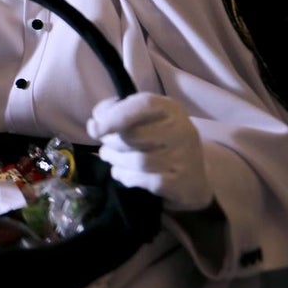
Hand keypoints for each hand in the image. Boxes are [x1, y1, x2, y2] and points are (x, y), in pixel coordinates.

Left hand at [87, 93, 211, 211]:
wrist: (193, 178)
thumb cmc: (160, 143)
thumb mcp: (146, 120)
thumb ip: (119, 114)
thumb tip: (94, 123)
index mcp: (170, 109)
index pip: (142, 105)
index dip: (115, 116)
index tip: (94, 127)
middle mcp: (181, 130)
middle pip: (133, 135)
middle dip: (110, 142)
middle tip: (106, 146)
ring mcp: (182, 158)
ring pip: (136, 160)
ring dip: (115, 160)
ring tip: (110, 158)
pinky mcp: (179, 182)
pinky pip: (142, 179)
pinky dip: (126, 177)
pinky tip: (123, 174)